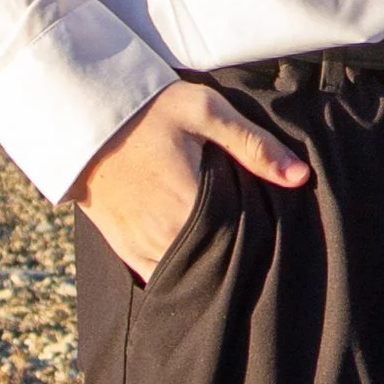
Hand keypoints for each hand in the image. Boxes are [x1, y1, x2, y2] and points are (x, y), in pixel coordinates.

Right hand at [69, 78, 308, 282]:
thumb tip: (300, 176)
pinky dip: (176, 272)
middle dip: (236, 259)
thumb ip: (253, 145)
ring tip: (228, 251)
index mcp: (190, 204)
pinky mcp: (123, 247)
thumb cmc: (148, 109)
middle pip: (214, 264)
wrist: (83, 112)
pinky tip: (195, 260)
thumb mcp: (205, 110)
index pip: (239, 244)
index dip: (260, 242)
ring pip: (185, 275)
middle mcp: (164, 234)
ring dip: (206, 268)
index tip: (275, 235)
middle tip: (257, 245)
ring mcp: (140, 245)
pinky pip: (156, 275)